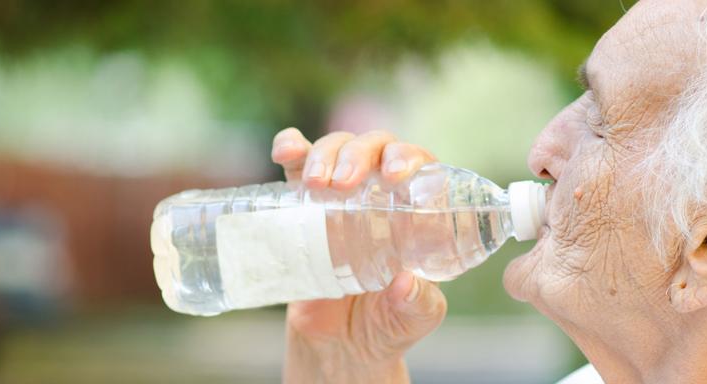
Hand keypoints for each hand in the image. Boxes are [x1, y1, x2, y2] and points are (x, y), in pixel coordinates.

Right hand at [271, 128, 447, 383]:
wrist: (337, 349)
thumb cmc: (386, 328)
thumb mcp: (411, 320)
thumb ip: (418, 304)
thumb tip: (406, 282)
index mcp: (415, 212)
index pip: (419, 165)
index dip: (408, 157)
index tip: (394, 175)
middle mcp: (381, 196)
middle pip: (375, 147)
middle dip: (359, 153)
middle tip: (344, 182)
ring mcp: (341, 198)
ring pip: (337, 149)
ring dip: (325, 153)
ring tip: (316, 183)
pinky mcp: (304, 207)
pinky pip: (297, 166)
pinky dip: (291, 148)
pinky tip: (287, 151)